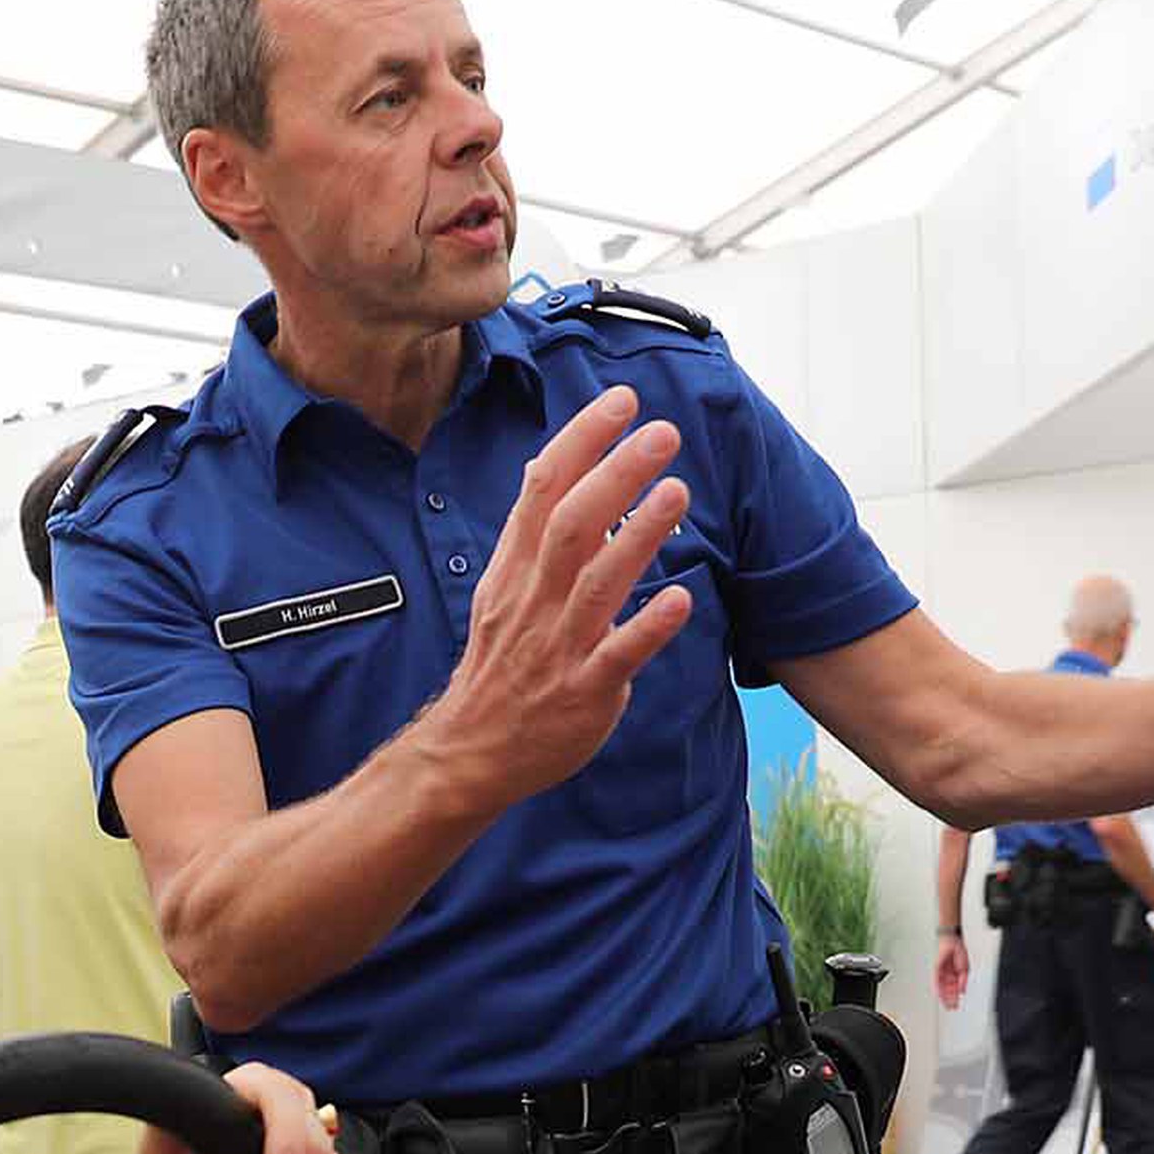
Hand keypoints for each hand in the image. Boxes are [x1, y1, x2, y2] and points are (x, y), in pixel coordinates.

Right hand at [420, 386, 695, 796]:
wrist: (471, 751)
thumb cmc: (501, 667)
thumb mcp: (504, 590)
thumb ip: (533, 535)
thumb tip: (553, 467)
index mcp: (515, 571)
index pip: (542, 491)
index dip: (580, 442)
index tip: (619, 403)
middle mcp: (534, 601)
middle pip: (571, 524)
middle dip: (615, 474)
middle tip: (661, 432)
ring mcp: (558, 647)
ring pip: (596, 582)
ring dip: (637, 535)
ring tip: (677, 490)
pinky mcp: (582, 693)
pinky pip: (617, 656)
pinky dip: (647, 627)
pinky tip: (682, 599)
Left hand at [933, 932, 969, 1009]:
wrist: (952, 941)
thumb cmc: (959, 952)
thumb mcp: (965, 969)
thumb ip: (963, 981)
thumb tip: (962, 991)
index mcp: (955, 976)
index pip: (954, 990)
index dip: (954, 998)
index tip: (955, 1006)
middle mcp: (948, 976)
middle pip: (948, 991)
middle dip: (950, 1000)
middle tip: (951, 1008)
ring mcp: (942, 973)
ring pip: (942, 988)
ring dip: (944, 997)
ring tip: (946, 1004)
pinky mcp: (937, 969)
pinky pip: (936, 980)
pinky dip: (938, 988)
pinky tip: (939, 994)